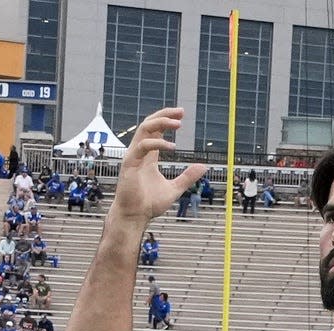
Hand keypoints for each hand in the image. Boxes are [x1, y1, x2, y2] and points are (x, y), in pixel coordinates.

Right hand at [112, 109, 205, 226]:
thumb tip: (203, 166)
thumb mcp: (175, 188)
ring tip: (178, 124)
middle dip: (165, 114)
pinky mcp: (130, 164)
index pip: (156, 129)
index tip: (182, 115)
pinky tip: (172, 147)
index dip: (167, 119)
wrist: (134, 216)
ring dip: (161, 122)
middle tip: (181, 112)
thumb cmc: (149, 204)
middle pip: (149, 123)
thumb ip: (187, 177)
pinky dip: (157, 143)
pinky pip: (143, 146)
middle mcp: (140, 152)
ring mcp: (134, 156)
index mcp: (149, 156)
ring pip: (144, 129)